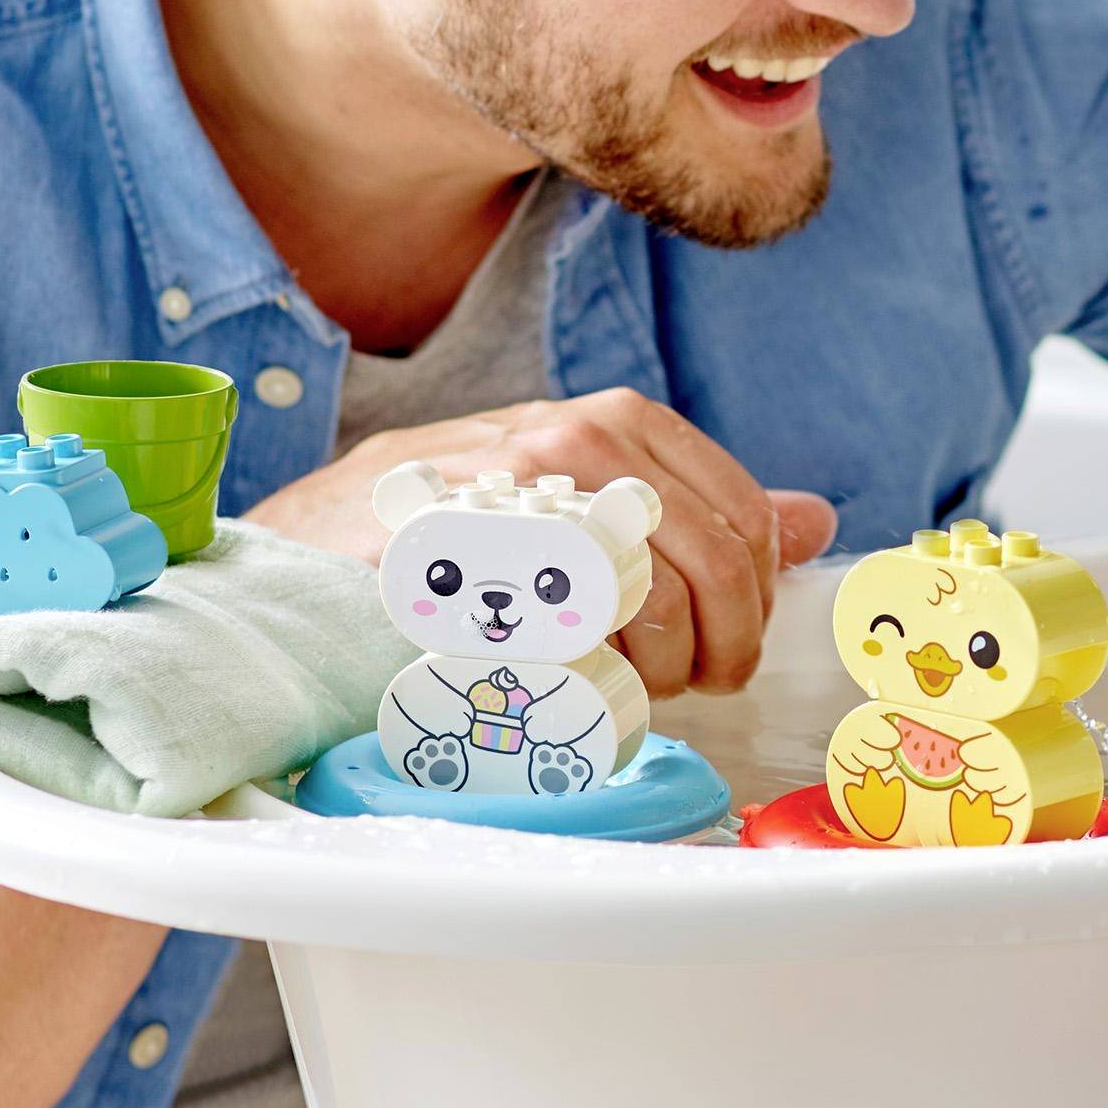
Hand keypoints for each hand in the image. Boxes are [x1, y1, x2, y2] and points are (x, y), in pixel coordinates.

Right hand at [240, 387, 837, 696]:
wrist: (295, 571)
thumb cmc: (445, 550)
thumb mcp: (577, 505)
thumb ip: (694, 509)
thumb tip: (812, 519)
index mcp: (615, 422)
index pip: (747, 517)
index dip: (753, 599)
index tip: (721, 644)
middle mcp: (577, 440)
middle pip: (719, 564)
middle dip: (720, 644)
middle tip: (684, 682)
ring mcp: (524, 494)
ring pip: (661, 602)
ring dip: (655, 669)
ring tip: (612, 686)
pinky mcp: (476, 559)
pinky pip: (582, 634)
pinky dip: (586, 677)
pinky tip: (556, 681)